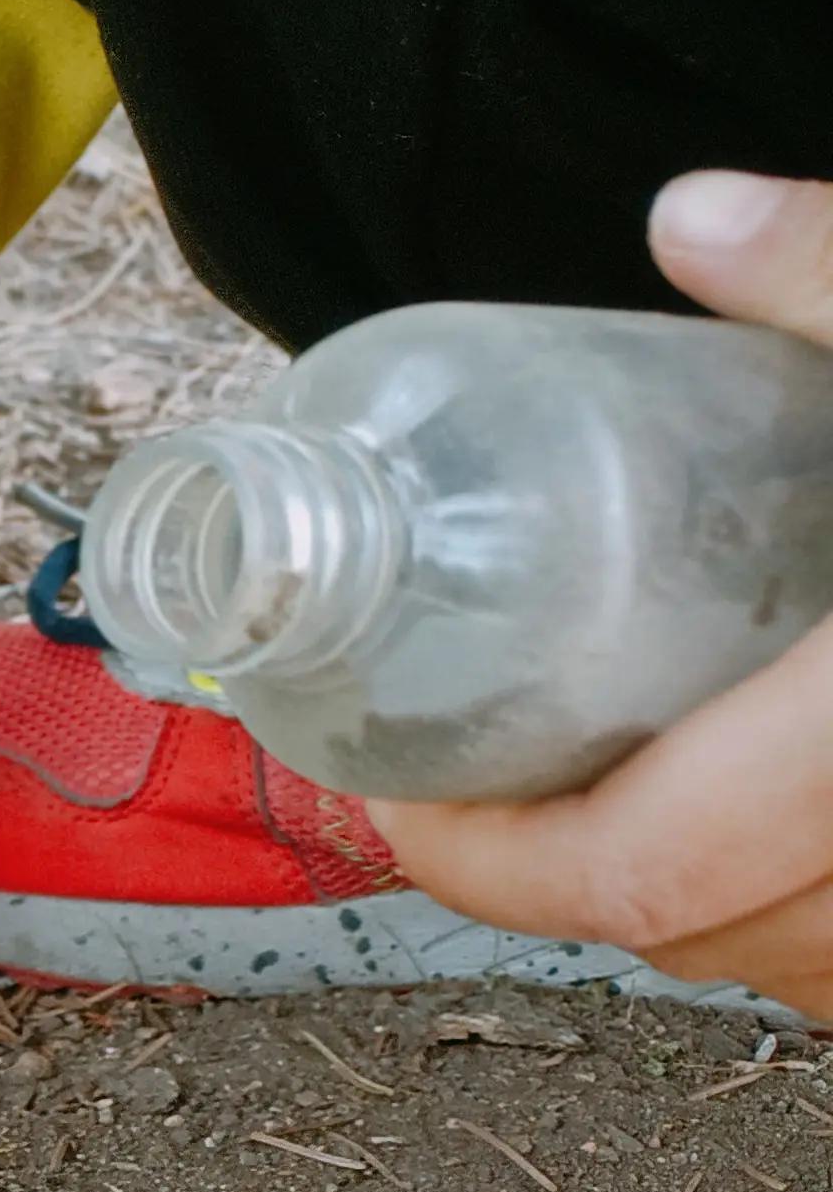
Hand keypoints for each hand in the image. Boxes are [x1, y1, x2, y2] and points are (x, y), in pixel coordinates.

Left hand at [370, 171, 832, 1021]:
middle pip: (717, 943)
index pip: (643, 875)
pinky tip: (786, 829)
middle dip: (587, 884)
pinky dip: (821, 921)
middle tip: (491, 793)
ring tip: (623, 802)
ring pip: (818, 974)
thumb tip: (693, 216)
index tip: (401, 798)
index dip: (488, 864)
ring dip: (712, 910)